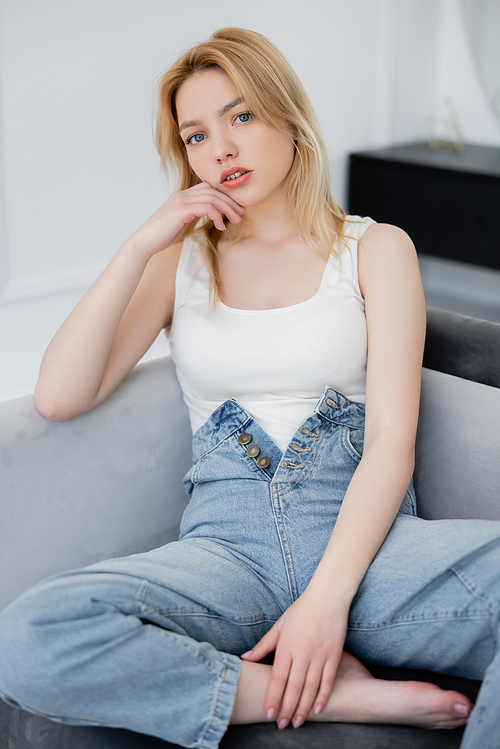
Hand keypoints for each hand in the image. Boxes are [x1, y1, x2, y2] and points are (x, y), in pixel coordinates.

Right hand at [129, 182, 244, 258]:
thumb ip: (192, 215)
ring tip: (236, 220)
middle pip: (213, 191)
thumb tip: (208, 217)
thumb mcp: (180, 222)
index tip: (235, 209)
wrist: (144, 241)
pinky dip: (217, 215)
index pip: (208, 188)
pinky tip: (220, 225)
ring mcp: (181, 200)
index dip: (224, 197)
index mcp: (182, 196)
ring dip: (227, 209)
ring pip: (212, 197)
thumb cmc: (161, 235)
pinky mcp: (181, 210)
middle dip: (230, 202)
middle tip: (241, 213)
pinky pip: (207, 207)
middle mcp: (182, 195)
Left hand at [241, 588, 347, 728]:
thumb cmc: (301, 610)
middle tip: (281, 725)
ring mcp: (319, 654)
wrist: (328, 596)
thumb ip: (263, 645)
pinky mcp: (334, 655)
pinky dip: (323, 696)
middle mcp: (303, 653)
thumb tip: (245, 658)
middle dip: (286, 708)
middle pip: (293, 687)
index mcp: (287, 646)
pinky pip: (328, 680)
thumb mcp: (279, 625)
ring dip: (303, 708)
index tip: (268, 714)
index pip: (278, 678)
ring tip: (296, 723)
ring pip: (310, 687)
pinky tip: (317, 709)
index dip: (273, 698)